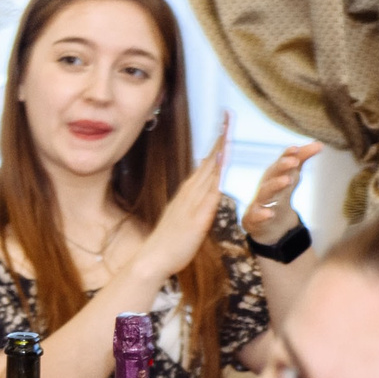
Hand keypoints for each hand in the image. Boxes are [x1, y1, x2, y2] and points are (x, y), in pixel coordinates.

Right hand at [125, 118, 227, 286]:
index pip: (205, 165)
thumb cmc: (167, 244)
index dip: (216, 146)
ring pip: (209, 172)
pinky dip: (216, 175)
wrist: (151, 260)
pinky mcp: (197, 217)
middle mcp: (189, 194)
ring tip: (227, 131)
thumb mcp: (182, 220)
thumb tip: (201, 197)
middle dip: (219, 139)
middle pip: (208, 162)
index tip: (224, 128)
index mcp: (187, 195)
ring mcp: (192, 203)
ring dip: (219, 151)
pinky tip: (222, 164)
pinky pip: (210, 192)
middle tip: (227, 117)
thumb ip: (193, 206)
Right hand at [241, 142, 321, 244]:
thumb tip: (319, 143)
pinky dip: (262, 214)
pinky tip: (269, 213)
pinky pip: (257, 216)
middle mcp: (266, 185)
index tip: (295, 148)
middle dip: (282, 167)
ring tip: (287, 180)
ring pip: (266, 192)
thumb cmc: (279, 192)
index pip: (281, 162)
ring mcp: (260, 201)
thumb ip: (302, 159)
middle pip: (273, 174)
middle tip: (294, 161)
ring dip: (275, 185)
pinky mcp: (254, 218)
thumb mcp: (292, 175)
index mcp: (275, 174)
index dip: (287, 155)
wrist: (266, 221)